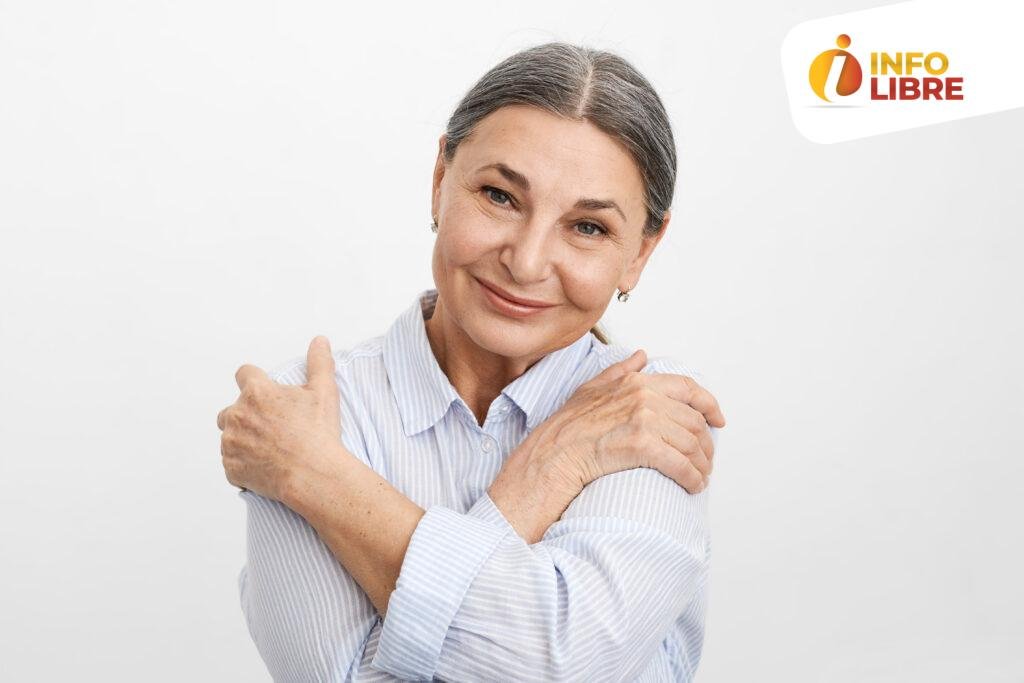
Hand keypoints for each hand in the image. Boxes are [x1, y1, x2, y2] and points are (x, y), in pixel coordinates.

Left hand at [216, 336, 344, 502]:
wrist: (313, 474)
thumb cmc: (318, 433)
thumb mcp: (324, 392)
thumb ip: (319, 362)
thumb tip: (319, 341)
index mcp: (256, 393)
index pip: (244, 374)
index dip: (255, 380)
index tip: (266, 392)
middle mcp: (237, 415)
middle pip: (233, 408)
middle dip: (248, 414)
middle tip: (274, 426)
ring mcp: (231, 443)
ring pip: (230, 435)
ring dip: (243, 438)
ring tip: (270, 447)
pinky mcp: (230, 467)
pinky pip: (232, 462)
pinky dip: (244, 463)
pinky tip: (266, 464)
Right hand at [489, 349, 725, 542]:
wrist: (549, 458)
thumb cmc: (565, 431)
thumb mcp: (590, 389)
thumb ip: (619, 371)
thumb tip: (642, 357)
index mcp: (635, 382)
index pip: (687, 388)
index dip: (709, 405)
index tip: (718, 420)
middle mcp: (643, 397)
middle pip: (693, 420)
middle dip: (705, 444)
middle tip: (706, 460)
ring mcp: (643, 420)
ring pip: (690, 443)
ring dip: (702, 465)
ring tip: (700, 477)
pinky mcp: (642, 446)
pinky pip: (681, 464)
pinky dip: (692, 478)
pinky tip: (692, 486)